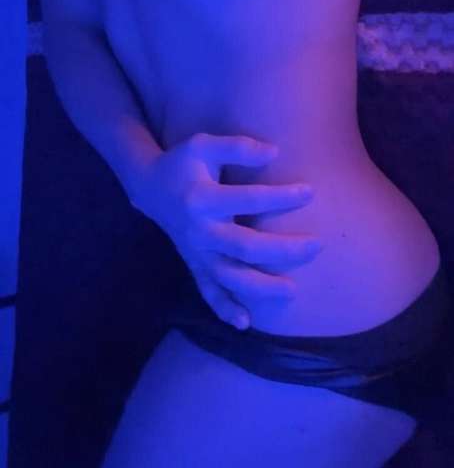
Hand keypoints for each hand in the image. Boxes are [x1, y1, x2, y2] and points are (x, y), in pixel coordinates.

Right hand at [129, 132, 319, 329]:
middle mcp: (199, 230)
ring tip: (293, 292)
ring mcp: (196, 251)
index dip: (281, 197)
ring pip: (229, 276)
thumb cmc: (182, 162)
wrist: (149, 187)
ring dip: (260, 287)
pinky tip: (244, 323)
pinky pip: (207, 290)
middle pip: (245, 247)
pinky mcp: (193, 263)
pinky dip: (223, 308)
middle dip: (283, 250)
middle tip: (317, 246)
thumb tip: (275, 152)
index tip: (311, 192)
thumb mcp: (203, 143)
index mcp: (202, 198)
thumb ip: (237, 147)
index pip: (249, 199)